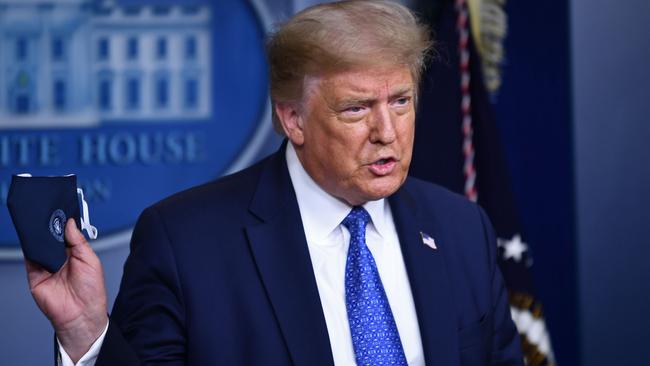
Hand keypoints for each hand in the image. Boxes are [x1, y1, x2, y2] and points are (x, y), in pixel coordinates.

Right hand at [26, 219, 107, 362]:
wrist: (82, 315)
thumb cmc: (92, 291)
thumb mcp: (90, 260)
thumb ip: (79, 241)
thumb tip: (69, 223)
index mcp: (74, 254)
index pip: (65, 234)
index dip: (63, 223)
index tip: (61, 211)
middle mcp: (59, 258)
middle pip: (50, 238)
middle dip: (50, 227)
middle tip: (50, 215)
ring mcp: (46, 266)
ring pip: (39, 246)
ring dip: (41, 236)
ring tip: (44, 225)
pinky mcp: (35, 275)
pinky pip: (30, 259)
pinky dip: (31, 249)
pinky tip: (36, 241)